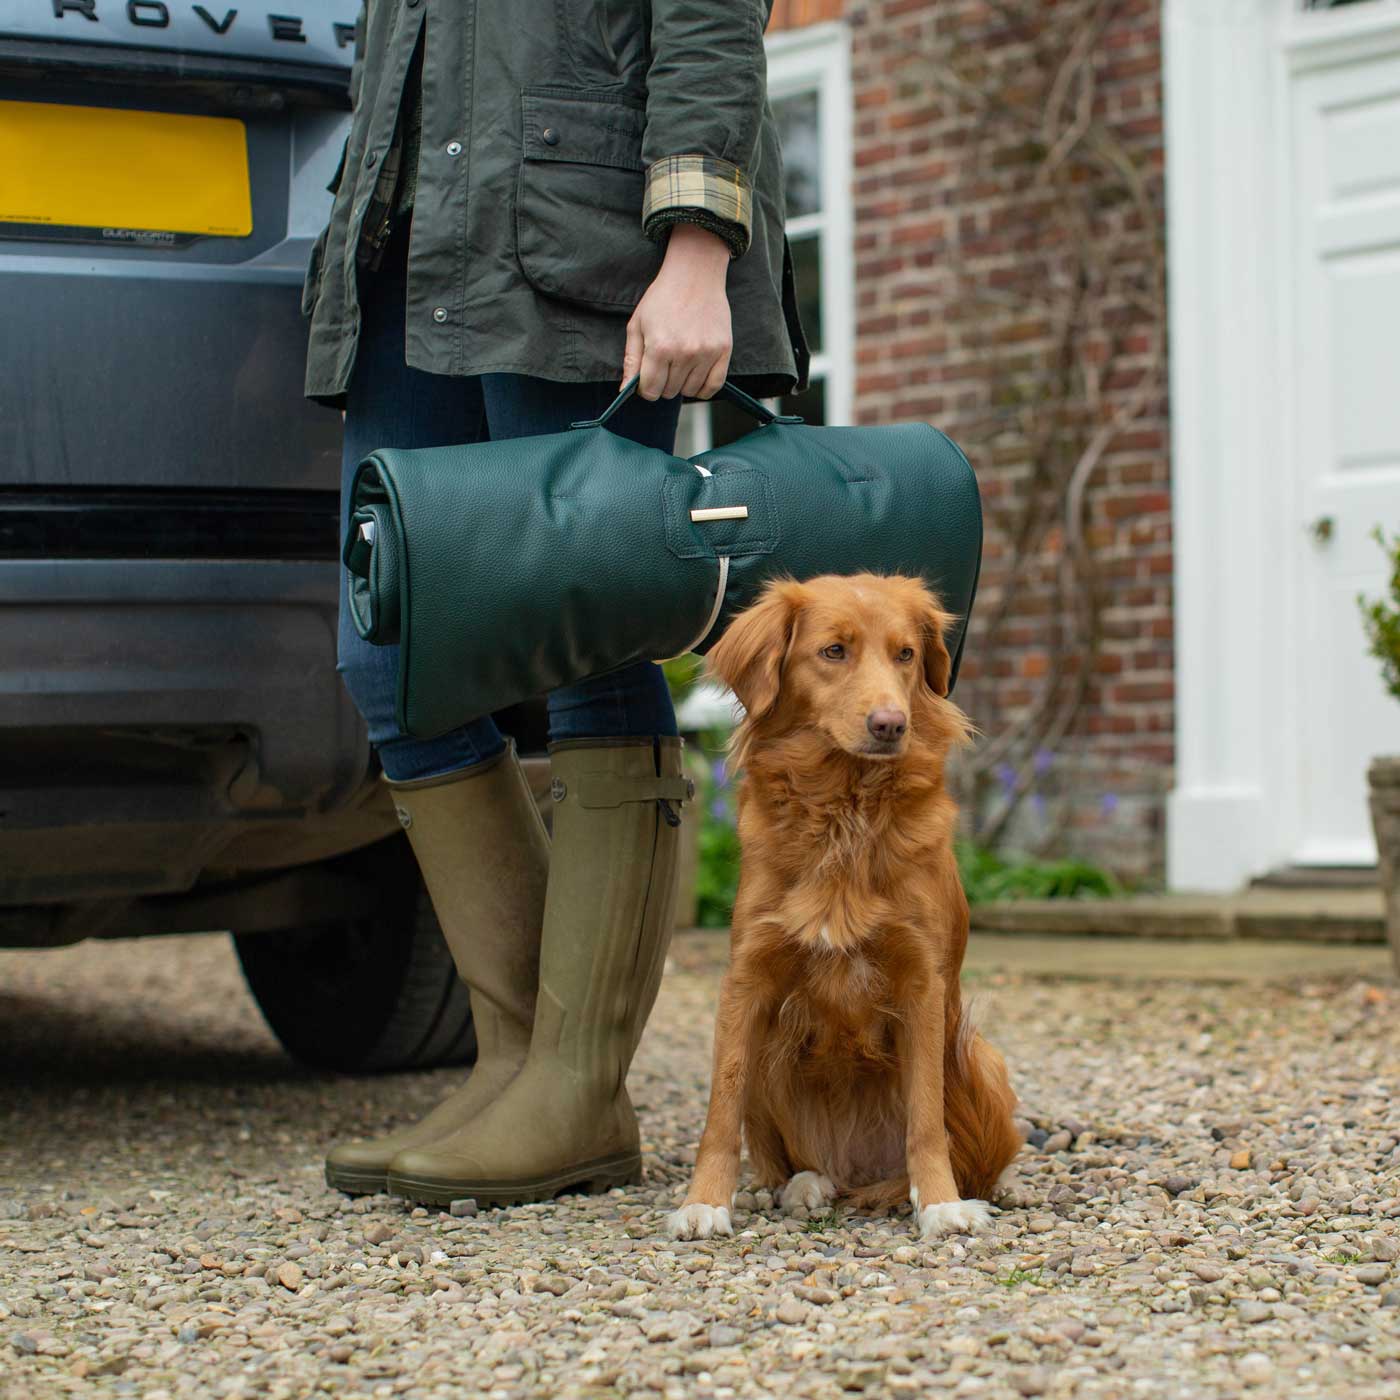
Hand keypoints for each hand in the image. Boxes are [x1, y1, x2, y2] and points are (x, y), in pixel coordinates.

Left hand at [623, 223, 732, 400]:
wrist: (694, 275)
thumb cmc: (662, 299)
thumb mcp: (637, 325)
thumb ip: (631, 360)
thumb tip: (625, 391)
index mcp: (659, 347)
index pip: (650, 390)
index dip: (645, 388)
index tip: (648, 378)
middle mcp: (684, 353)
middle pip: (669, 392)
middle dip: (663, 383)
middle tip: (664, 364)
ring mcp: (706, 353)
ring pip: (689, 391)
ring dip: (682, 384)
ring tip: (679, 363)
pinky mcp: (724, 350)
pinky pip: (713, 387)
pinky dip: (702, 388)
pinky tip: (695, 377)